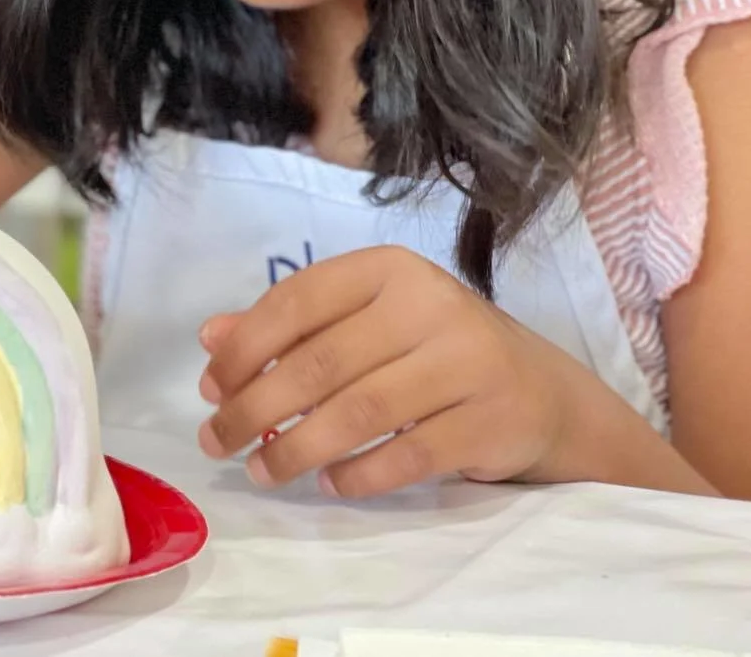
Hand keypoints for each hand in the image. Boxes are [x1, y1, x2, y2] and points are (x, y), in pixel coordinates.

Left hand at [197, 246, 605, 498]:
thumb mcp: (366, 322)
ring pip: (357, 412)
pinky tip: (328, 483)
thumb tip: (211, 337)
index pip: (298, 299)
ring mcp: (465, 362)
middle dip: (254, 406)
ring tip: (259, 471)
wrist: (541, 391)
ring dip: (294, 448)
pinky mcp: (488, 421)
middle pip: (320, 362)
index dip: (245, 346)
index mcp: (389, 269)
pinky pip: (405, 457)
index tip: (209, 387)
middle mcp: (428, 305)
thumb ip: (292, 327)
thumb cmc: (433, 348)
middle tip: (217, 441)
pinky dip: (357, 475)